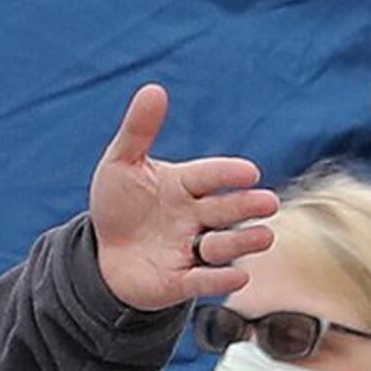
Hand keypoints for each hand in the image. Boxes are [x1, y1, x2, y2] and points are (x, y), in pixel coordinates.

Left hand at [86, 84, 274, 311]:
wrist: (102, 255)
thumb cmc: (119, 205)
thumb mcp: (121, 164)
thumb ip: (138, 130)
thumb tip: (154, 88)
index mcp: (184, 185)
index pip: (210, 176)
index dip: (228, 174)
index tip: (250, 172)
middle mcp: (194, 217)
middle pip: (224, 210)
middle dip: (246, 207)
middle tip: (268, 203)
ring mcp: (189, 250)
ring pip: (221, 246)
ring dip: (241, 243)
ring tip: (264, 237)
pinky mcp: (179, 282)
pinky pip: (202, 282)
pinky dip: (219, 281)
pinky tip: (239, 278)